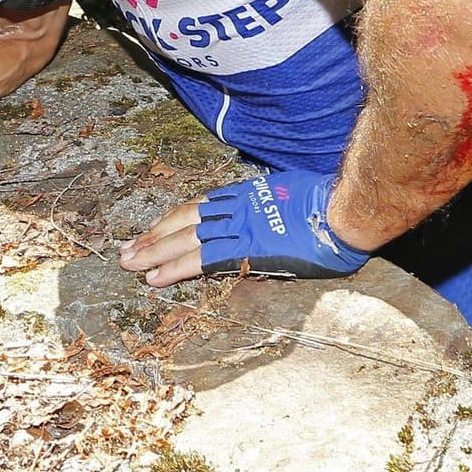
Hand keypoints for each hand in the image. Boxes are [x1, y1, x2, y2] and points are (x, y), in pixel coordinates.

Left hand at [118, 171, 371, 286]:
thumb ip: (275, 203)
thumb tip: (271, 210)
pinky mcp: (246, 249)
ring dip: (154, 253)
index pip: (200, 207)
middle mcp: (237, 208)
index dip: (172, 220)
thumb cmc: (331, 202)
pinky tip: (156, 279)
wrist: (345, 212)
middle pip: (184, 221)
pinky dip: (177, 269)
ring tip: (129, 265)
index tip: (153, 231)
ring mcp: (239, 227)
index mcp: (248, 194)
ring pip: (186, 240)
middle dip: (153, 237)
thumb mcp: (295, 192)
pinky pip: (203, 260)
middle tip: (126, 251)